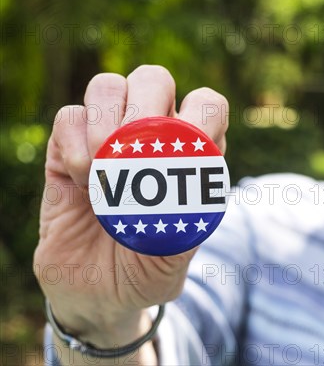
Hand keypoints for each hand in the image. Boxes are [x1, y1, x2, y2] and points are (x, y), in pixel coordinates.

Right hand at [34, 65, 227, 347]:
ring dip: (106, 119)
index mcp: (190, 154)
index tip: (187, 152)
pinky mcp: (67, 151)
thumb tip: (191, 180)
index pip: (206, 103)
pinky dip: (74, 140)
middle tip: (135, 151)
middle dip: (146, 103)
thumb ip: (189, 222)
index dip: (201, 113)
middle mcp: (151, 138)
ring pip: (108, 85)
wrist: (97, 296)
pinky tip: (82, 177)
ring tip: (104, 168)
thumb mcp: (177, 257)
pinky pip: (68, 116)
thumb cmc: (147, 271)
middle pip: (153, 78)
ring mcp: (106, 140)